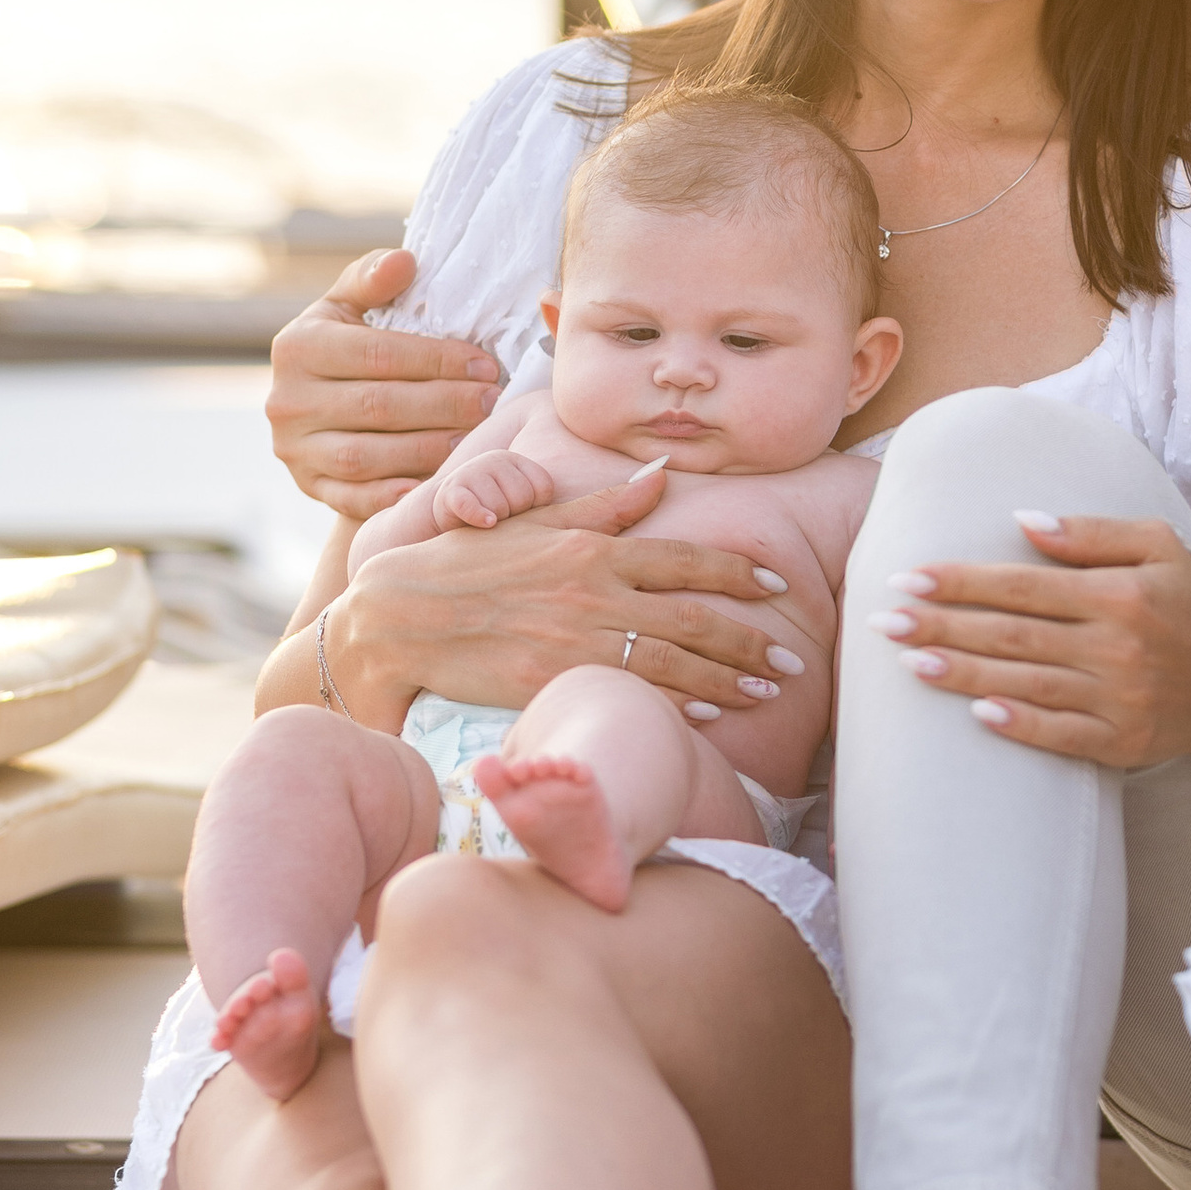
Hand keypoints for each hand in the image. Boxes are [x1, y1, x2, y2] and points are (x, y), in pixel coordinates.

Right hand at [268, 247, 502, 520]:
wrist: (321, 410)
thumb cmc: (349, 347)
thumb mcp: (351, 307)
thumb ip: (372, 280)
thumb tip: (405, 261)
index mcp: (296, 347)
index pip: (377, 354)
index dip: (437, 361)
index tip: (487, 365)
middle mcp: (286, 400)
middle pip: (378, 406)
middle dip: (445, 405)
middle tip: (494, 403)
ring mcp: (295, 450)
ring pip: (368, 457)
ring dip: (430, 450)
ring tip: (477, 439)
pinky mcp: (310, 488)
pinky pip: (356, 499)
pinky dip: (398, 495)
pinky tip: (441, 483)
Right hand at [328, 462, 801, 715]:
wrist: (399, 617)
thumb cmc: (466, 563)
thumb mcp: (534, 519)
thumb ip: (603, 504)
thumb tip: (661, 473)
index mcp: (593, 547)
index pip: (685, 559)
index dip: (737, 575)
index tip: (775, 587)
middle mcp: (594, 592)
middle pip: (694, 618)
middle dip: (750, 639)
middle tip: (790, 659)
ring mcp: (577, 639)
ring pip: (673, 662)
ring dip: (727, 679)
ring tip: (766, 690)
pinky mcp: (557, 680)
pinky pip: (631, 695)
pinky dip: (676, 705)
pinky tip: (709, 716)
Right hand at [436, 448, 557, 530]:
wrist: (449, 521)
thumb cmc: (497, 518)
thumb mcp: (526, 504)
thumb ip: (557, 504)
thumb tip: (613, 504)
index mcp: (517, 462)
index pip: (543, 489)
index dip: (535, 509)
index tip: (522, 513)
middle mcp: (495, 460)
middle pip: (522, 498)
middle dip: (515, 517)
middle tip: (502, 520)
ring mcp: (471, 473)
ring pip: (500, 507)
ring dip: (496, 522)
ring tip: (487, 522)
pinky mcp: (451, 492)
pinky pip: (472, 505)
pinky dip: (480, 516)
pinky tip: (487, 524)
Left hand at [883, 514, 1190, 771]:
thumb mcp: (1158, 547)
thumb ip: (1090, 534)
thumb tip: (1021, 523)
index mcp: (1118, 594)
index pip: (1022, 584)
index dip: (961, 581)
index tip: (907, 577)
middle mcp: (1116, 645)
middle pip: (1012, 634)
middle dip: (942, 626)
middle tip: (883, 622)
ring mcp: (1118, 698)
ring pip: (1026, 683)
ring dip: (964, 675)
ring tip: (909, 664)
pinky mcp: (1122, 742)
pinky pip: (1062, 735)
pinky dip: (1020, 725)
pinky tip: (977, 716)